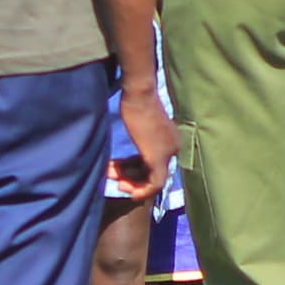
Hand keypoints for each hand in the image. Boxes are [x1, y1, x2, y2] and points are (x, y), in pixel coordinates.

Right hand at [109, 79, 173, 201]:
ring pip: (153, 179)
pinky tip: (128, 192)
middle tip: (113, 179)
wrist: (139, 93)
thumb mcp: (141, 122)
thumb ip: (142, 138)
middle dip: (131, 177)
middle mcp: (174, 148)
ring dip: (131, 183)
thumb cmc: (136, 102)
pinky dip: (142, 190)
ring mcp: (167, 153)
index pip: (154, 162)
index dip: (134, 170)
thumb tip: (130, 155)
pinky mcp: (158, 157)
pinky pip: (155, 183)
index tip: (119, 172)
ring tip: (111, 177)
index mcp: (172, 140)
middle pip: (153, 171)